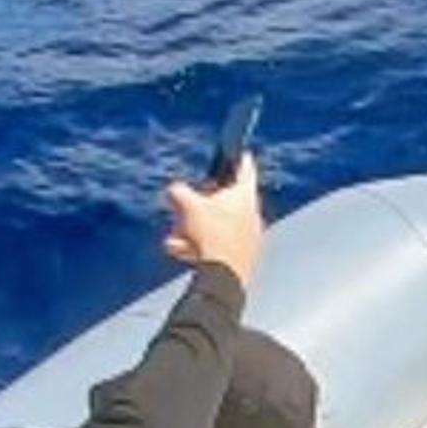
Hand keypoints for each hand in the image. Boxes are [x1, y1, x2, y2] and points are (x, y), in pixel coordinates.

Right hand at [162, 153, 264, 287]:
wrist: (225, 274)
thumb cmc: (213, 235)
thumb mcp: (189, 207)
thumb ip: (178, 192)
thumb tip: (174, 189)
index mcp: (245, 195)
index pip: (245, 168)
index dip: (240, 158)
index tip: (241, 153)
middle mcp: (251, 212)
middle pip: (223, 201)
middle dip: (197, 208)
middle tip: (183, 213)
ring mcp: (249, 233)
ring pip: (214, 224)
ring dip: (192, 230)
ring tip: (177, 239)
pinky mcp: (242, 253)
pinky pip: (216, 243)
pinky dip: (198, 246)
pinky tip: (183, 252)